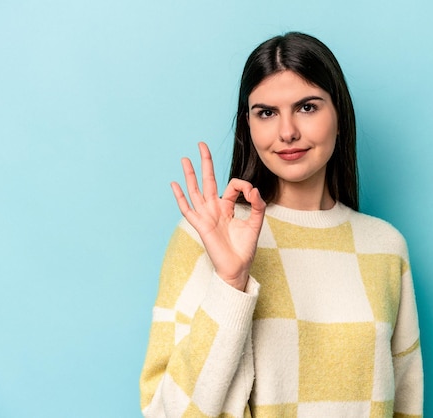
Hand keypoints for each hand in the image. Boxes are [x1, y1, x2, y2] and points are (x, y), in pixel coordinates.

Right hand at [171, 142, 265, 290]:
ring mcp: (206, 216)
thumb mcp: (256, 223)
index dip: (243, 186)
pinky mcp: (201, 226)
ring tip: (185, 159)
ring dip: (190, 175)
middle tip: (201, 145)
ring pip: (196, 191)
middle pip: (208, 181)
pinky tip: (175, 185)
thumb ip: (258, 205)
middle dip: (205, 163)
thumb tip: (254, 189)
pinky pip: (188, 210)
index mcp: (228, 208)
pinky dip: (181, 198)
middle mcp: (215, 209)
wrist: (237, 267)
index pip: (232, 186)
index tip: (253, 193)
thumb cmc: (245, 248)